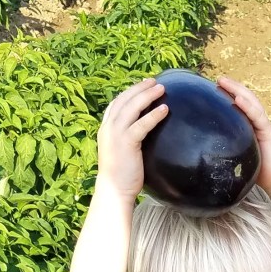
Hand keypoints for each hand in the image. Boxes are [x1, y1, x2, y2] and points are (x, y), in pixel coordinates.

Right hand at [95, 77, 166, 199]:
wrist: (113, 190)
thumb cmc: (121, 176)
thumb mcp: (122, 152)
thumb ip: (129, 139)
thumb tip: (143, 134)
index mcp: (106, 129)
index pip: (117, 104)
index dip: (129, 92)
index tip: (142, 85)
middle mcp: (108, 128)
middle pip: (124, 100)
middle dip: (140, 88)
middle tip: (155, 81)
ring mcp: (116, 134)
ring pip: (132, 107)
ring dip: (147, 95)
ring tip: (161, 89)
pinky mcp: (126, 142)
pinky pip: (142, 124)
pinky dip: (153, 115)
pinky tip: (164, 109)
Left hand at [216, 76, 270, 193]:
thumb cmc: (259, 173)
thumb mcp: (239, 158)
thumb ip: (229, 150)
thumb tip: (206, 154)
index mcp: (252, 127)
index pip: (241, 106)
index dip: (230, 95)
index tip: (215, 88)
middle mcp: (259, 123)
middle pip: (246, 99)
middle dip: (232, 87)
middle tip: (218, 79)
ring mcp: (264, 126)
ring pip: (252, 102)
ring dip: (237, 90)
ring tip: (224, 82)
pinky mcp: (268, 132)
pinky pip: (257, 116)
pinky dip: (248, 106)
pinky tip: (238, 99)